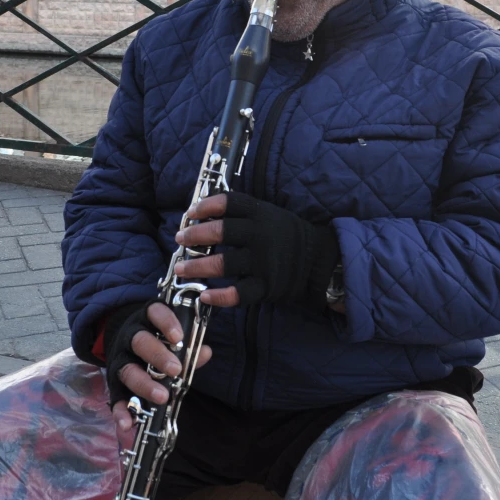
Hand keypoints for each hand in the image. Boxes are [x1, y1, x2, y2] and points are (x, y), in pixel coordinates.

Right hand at [105, 302, 211, 447]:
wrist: (125, 344)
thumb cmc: (157, 341)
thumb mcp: (171, 339)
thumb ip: (189, 348)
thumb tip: (206, 352)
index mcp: (148, 321)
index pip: (155, 313)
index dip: (166, 323)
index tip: (178, 337)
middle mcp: (130, 337)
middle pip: (140, 342)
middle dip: (158, 356)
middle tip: (176, 370)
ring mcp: (120, 360)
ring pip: (127, 370)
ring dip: (144, 384)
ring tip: (162, 397)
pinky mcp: (113, 383)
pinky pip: (115, 397)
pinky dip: (121, 411)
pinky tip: (128, 424)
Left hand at [173, 193, 339, 310]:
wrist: (320, 263)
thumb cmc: (287, 237)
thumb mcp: (271, 215)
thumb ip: (243, 214)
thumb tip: (203, 213)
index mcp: (262, 214)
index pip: (230, 203)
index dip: (206, 206)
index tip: (190, 213)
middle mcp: (262, 235)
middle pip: (222, 231)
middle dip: (195, 236)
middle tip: (179, 239)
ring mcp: (265, 262)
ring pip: (224, 263)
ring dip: (198, 267)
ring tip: (181, 269)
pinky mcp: (268, 287)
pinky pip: (239, 293)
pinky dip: (219, 296)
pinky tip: (204, 295)